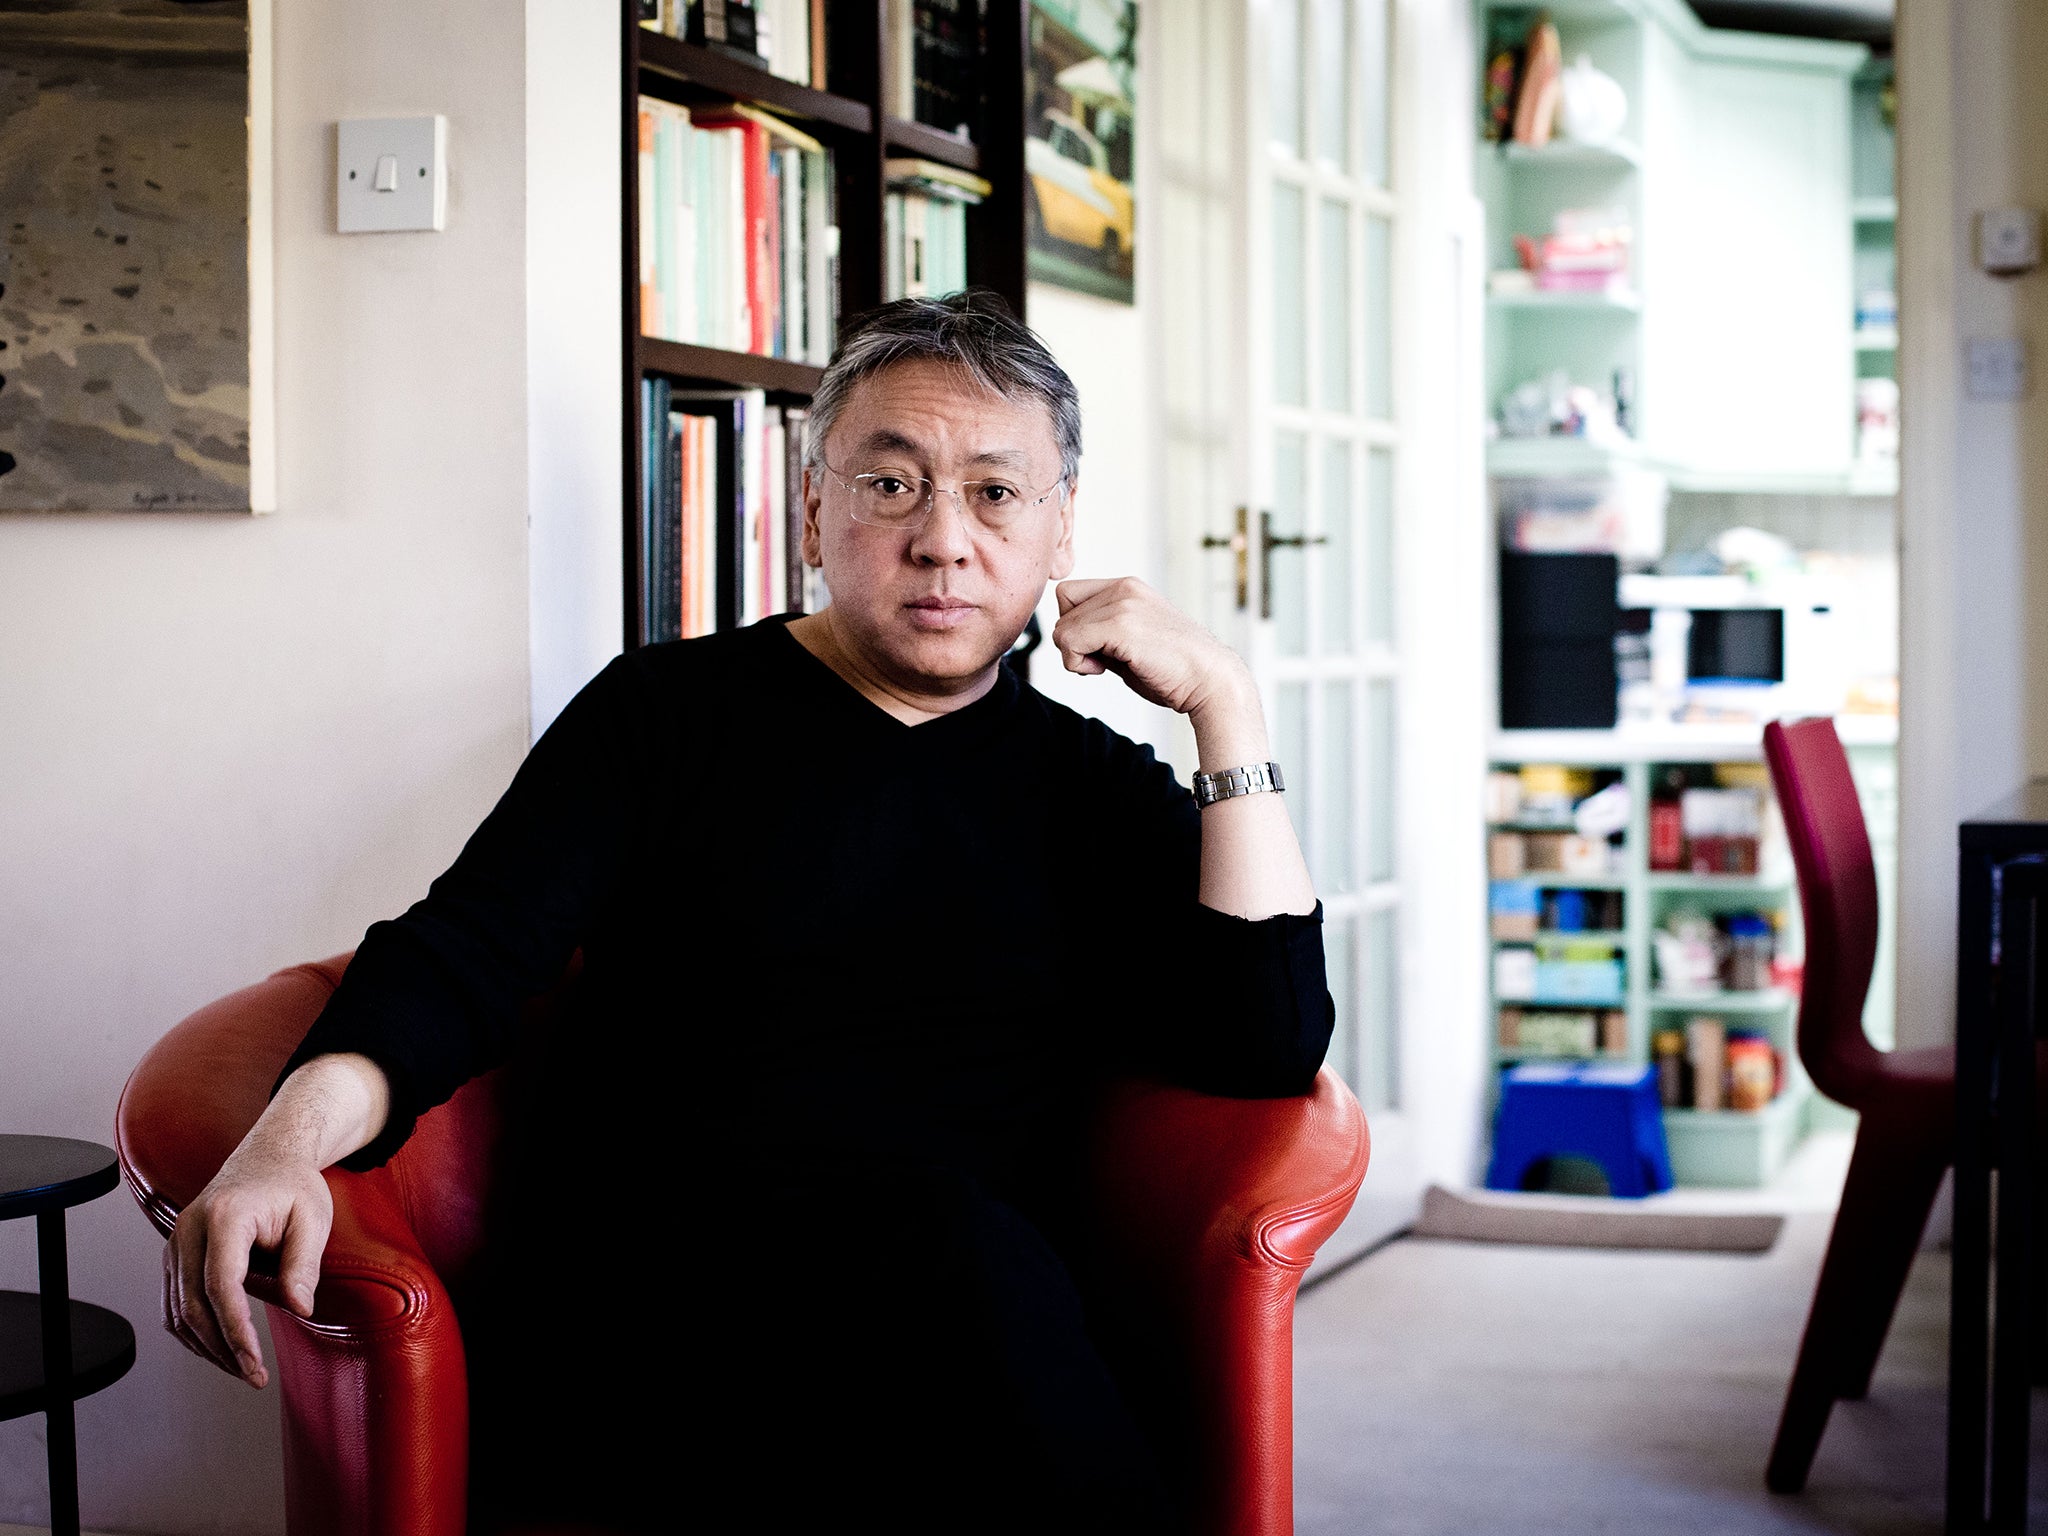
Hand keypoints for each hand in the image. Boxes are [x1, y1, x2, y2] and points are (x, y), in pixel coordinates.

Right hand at [162, 1144, 330, 1387]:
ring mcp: (176, 1243)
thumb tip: (301, 1308)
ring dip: (208, 1348)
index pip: (221, 1283)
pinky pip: (175, 1305)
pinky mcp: (175, 1257)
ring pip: (178, 1311)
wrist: (267, 1158)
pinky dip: (195, 1333)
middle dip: (223, 1349)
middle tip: (255, 1377)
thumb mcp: (313, 1218)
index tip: (255, 1361)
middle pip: (193, 1304)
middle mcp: (189, 1229)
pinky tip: (223, 1350)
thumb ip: (304, 1264)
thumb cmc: (293, 1187)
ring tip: (244, 1370)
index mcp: (226, 1215)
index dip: (235, 1329)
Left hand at [1052, 577, 1252, 718]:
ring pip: (1063, 628)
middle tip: (1100, 661)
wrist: (1210, 681)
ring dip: (1074, 655)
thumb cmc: (1174, 670)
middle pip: (1062, 608)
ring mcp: (1123, 604)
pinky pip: (1070, 642)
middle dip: (1072, 640)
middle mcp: (1124, 588)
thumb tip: (1066, 639)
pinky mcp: (1121, 626)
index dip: (1074, 624)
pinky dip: (1076, 663)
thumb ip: (1102, 632)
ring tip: (1106, 666)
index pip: (1069, 594)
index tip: (1097, 648)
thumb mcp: (1131, 639)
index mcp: (1128, 587)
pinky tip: (1104, 671)